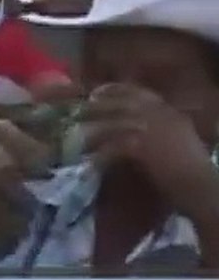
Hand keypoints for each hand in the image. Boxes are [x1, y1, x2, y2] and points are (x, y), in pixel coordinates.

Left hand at [79, 83, 216, 214]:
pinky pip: (113, 148)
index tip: (99, 91)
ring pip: (113, 123)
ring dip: (93, 130)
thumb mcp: (180, 140)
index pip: (140, 93)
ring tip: (76, 136)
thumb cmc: (194, 170)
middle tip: (82, 106)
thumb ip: (163, 128)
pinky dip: (100, 156)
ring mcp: (152, 129)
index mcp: (171, 113)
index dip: (117, 90)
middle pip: (122, 103)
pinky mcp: (143, 147)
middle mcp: (161, 115)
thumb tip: (138, 126)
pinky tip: (89, 163)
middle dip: (99, 104)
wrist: (203, 188)